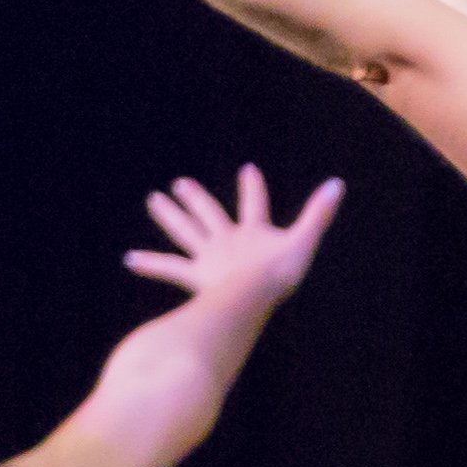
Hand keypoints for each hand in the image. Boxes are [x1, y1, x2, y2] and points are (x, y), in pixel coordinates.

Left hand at [123, 167, 345, 315]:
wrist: (250, 296)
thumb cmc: (278, 275)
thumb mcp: (303, 243)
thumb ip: (318, 216)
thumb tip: (338, 184)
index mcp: (252, 232)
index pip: (254, 204)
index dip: (252, 188)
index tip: (247, 170)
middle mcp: (226, 241)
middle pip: (209, 214)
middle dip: (196, 198)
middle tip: (179, 184)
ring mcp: (208, 258)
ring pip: (185, 232)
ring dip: (169, 216)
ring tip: (153, 201)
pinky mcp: (194, 276)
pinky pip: (167, 268)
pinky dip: (149, 263)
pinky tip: (128, 260)